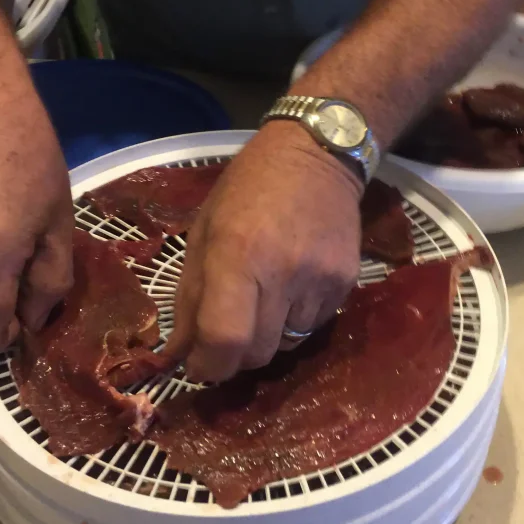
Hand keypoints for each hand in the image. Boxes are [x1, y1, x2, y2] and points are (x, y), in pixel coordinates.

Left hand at [165, 122, 362, 382]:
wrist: (317, 156)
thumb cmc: (247, 189)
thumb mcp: (203, 231)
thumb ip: (188, 297)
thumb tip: (176, 354)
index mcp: (237, 255)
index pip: (225, 339)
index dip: (209, 367)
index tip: (199, 366)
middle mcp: (283, 273)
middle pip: (258, 353)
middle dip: (235, 356)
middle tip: (226, 334)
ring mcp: (320, 280)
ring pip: (288, 345)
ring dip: (268, 336)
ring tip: (264, 300)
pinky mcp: (346, 283)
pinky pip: (314, 326)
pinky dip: (295, 320)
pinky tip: (292, 286)